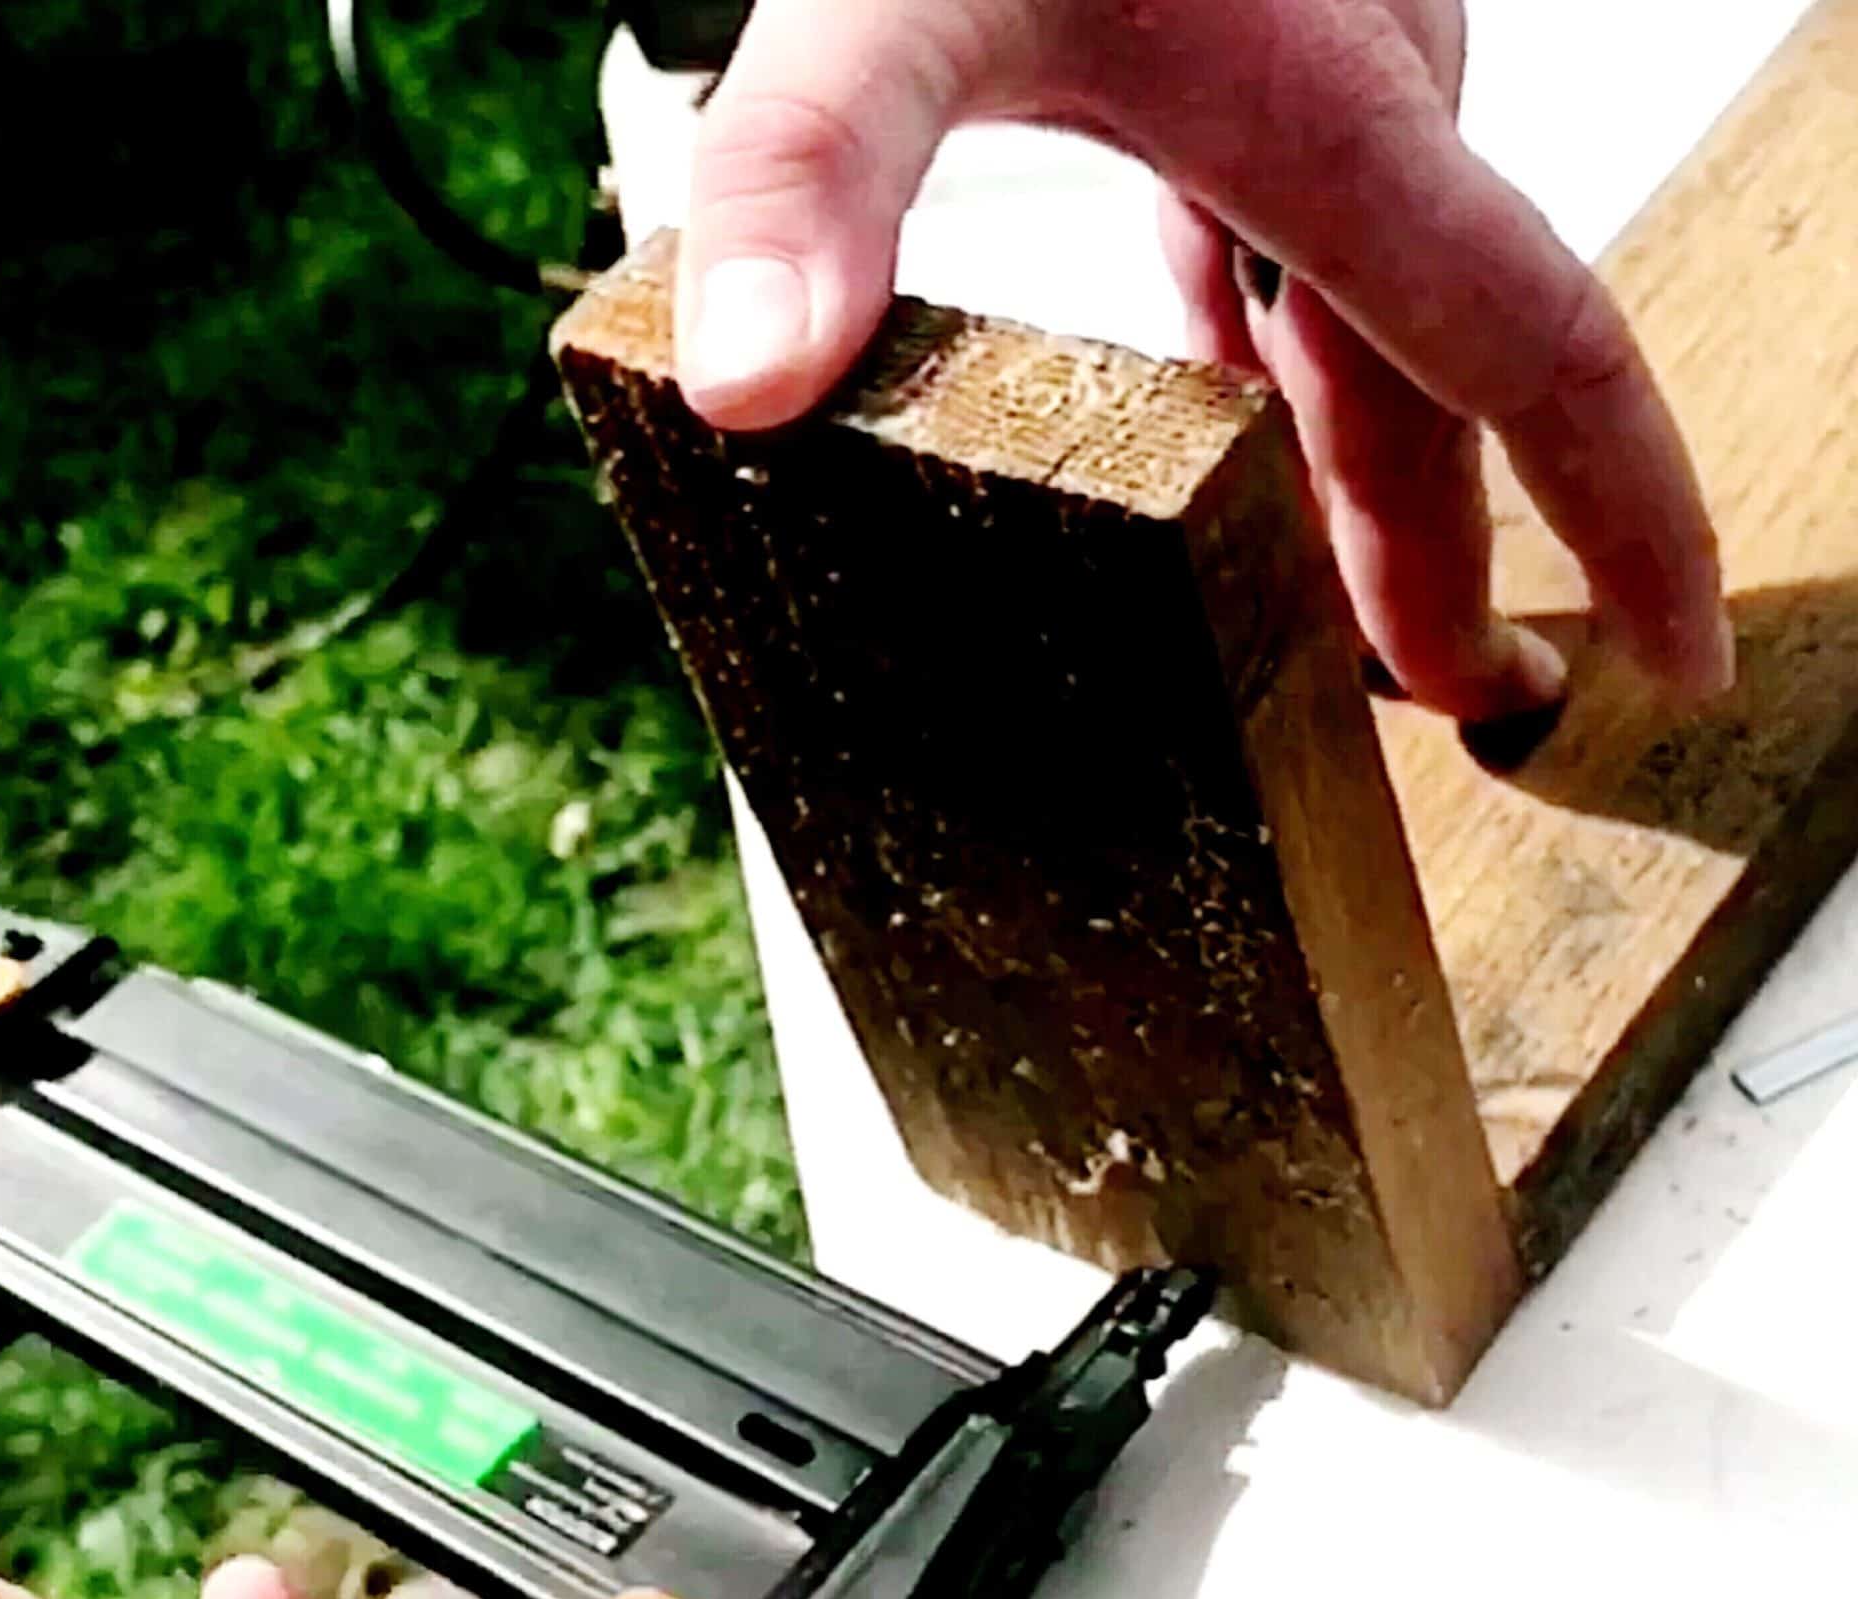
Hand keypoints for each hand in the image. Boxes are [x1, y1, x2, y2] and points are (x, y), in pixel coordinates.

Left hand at [673, 0, 1729, 724]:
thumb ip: (812, 169)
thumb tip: (754, 379)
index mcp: (1327, 115)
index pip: (1533, 358)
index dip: (1620, 522)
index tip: (1673, 656)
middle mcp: (1361, 91)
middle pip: (1443, 375)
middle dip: (1455, 556)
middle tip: (1460, 704)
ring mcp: (1316, 62)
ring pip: (1376, 312)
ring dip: (1373, 463)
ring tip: (1352, 597)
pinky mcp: (1245, 41)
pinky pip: (1298, 230)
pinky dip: (1280, 341)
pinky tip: (1231, 388)